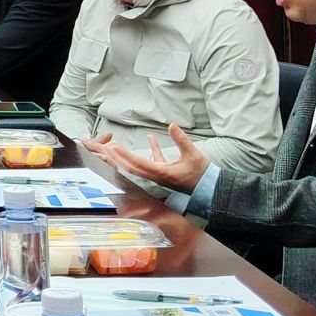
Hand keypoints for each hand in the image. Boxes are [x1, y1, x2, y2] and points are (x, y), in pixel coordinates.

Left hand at [81, 123, 208, 192]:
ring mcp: (160, 175)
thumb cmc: (202, 175)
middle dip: (118, 159)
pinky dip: (152, 149)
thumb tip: (172, 125)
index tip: (114, 147)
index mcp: (162, 173)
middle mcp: (157, 176)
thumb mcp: (193, 155)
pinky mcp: (166, 173)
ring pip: (140, 165)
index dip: (125, 155)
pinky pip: (155, 161)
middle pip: (132, 168)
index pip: (139, 163)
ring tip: (118, 145)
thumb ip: (181, 140)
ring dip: (128, 156)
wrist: (210, 189)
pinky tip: (151, 138)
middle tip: (106, 148)